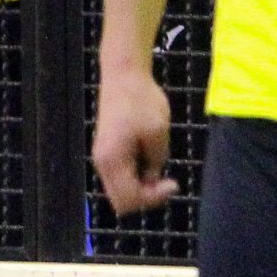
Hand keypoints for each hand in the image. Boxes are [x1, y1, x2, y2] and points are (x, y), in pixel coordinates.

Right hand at [91, 64, 177, 215]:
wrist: (124, 75)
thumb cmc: (142, 101)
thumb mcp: (158, 133)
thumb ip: (156, 161)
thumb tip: (153, 179)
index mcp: (113, 161)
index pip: (129, 199)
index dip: (153, 198)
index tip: (173, 182)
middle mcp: (102, 163)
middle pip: (121, 201)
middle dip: (146, 196)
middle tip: (166, 180)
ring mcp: (103, 158)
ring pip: (120, 190)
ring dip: (141, 186)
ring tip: (158, 165)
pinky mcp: (107, 151)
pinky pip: (120, 176)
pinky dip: (135, 176)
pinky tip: (149, 158)